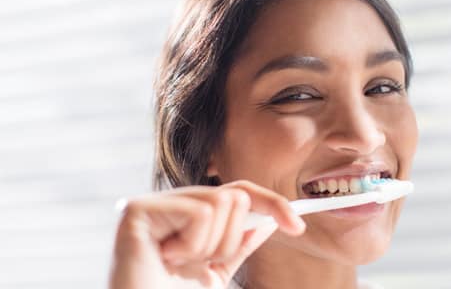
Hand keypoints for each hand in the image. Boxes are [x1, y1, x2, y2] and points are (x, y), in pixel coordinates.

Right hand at [108, 180, 305, 288]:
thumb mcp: (217, 272)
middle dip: (229, 240)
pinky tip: (167, 260)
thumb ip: (239, 245)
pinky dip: (193, 246)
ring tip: (181, 265)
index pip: (238, 193)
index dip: (272, 204)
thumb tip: (268, 221)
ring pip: (220, 203)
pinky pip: (199, 214)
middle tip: (201, 265)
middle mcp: (167, 203)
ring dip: (210, 247)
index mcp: (184, 215)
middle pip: (234, 196)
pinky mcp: (136, 210)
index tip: (298, 226)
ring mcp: (149, 204)